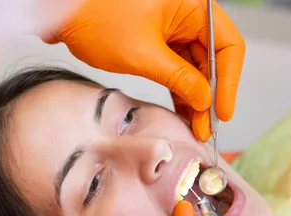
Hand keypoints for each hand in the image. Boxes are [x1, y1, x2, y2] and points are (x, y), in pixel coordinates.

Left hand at [43, 0, 244, 141]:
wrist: (61, 13)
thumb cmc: (96, 17)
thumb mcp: (143, 53)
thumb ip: (179, 78)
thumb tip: (205, 101)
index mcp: (193, 5)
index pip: (228, 45)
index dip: (229, 82)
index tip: (222, 112)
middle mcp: (188, 14)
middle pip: (214, 60)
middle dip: (210, 96)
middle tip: (206, 128)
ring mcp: (174, 28)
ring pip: (196, 68)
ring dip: (196, 98)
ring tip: (195, 128)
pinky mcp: (160, 41)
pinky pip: (178, 69)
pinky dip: (181, 91)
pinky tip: (183, 114)